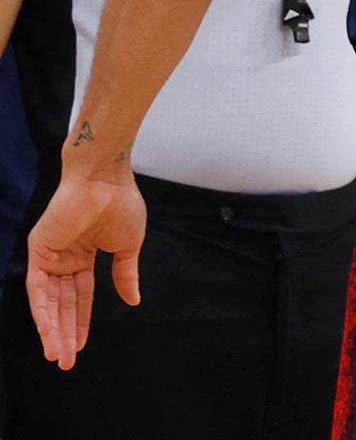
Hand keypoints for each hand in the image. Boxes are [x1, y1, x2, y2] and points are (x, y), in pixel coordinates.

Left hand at [26, 169, 145, 369]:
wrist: (106, 179)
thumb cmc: (121, 204)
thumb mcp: (129, 246)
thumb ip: (126, 275)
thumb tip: (134, 301)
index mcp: (84, 257)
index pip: (80, 297)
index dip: (81, 322)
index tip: (81, 347)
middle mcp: (63, 260)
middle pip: (62, 305)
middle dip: (64, 333)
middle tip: (66, 362)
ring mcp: (49, 257)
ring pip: (48, 302)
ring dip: (52, 329)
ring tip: (59, 355)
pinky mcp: (39, 252)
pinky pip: (37, 289)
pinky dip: (43, 312)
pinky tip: (49, 332)